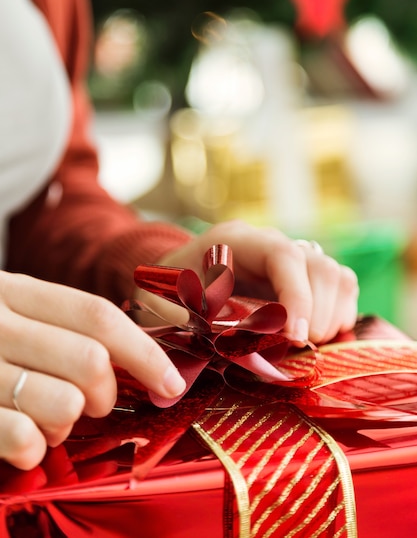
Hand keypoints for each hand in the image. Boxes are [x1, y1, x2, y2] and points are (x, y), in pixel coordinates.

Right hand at [0, 271, 185, 469]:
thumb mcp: (12, 311)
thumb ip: (61, 325)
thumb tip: (136, 357)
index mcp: (17, 292)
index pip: (97, 317)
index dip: (144, 351)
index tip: (171, 382)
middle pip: (89, 362)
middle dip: (105, 392)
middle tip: (91, 403)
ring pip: (62, 402)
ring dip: (67, 423)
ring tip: (49, 422)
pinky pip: (19, 435)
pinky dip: (35, 446)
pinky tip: (28, 443)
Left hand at [155, 220, 358, 345]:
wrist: (176, 276)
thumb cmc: (169, 288)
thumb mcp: (167, 299)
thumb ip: (186, 322)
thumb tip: (195, 370)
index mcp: (235, 240)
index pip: (282, 255)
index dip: (296, 294)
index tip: (295, 335)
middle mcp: (269, 244)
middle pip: (317, 265)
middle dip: (317, 312)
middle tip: (300, 345)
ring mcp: (291, 257)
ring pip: (335, 274)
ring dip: (331, 315)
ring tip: (309, 343)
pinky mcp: (304, 276)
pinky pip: (341, 286)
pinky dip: (340, 313)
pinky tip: (321, 335)